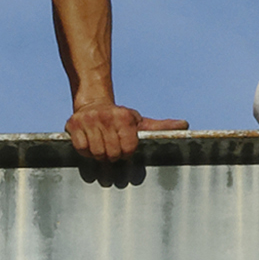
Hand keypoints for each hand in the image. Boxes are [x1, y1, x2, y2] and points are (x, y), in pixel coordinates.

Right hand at [63, 102, 187, 160]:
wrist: (93, 104)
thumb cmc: (121, 118)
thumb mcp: (141, 122)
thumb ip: (162, 127)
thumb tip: (185, 125)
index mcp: (124, 117)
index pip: (128, 149)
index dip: (127, 152)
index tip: (126, 147)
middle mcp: (105, 116)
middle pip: (112, 153)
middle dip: (114, 155)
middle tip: (113, 148)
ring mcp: (88, 120)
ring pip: (96, 153)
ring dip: (100, 155)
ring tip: (103, 146)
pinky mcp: (72, 125)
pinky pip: (81, 149)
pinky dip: (86, 151)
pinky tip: (91, 143)